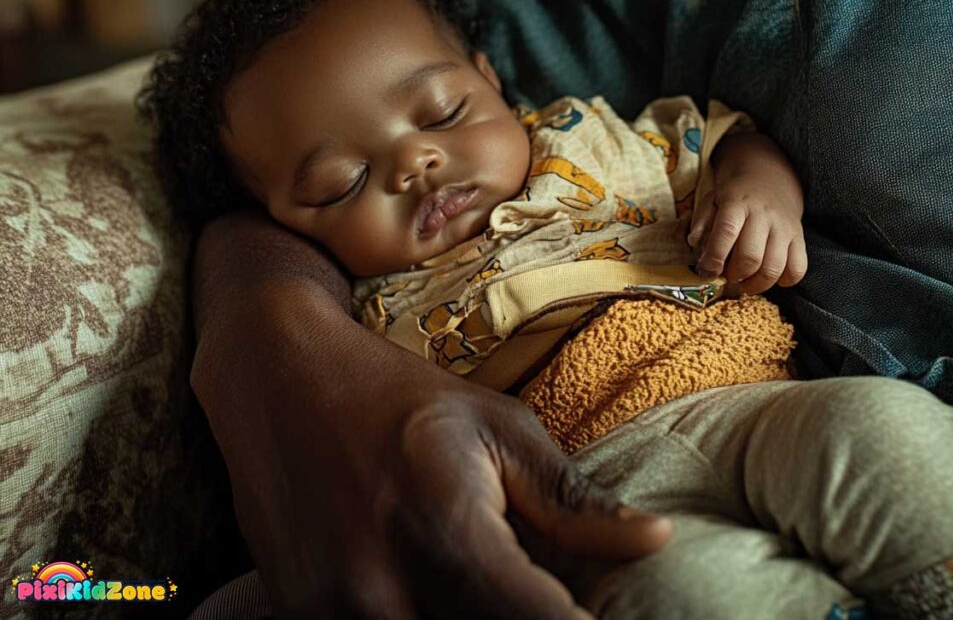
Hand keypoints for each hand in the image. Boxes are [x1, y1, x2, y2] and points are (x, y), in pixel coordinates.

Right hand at [191, 211, 672, 619]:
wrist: (276, 377)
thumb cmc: (397, 393)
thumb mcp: (494, 426)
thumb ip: (571, 498)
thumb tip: (655, 542)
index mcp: (447, 530)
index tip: (599, 615)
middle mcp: (384, 589)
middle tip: (550, 598)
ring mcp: (332, 614)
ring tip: (494, 589)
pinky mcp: (299, 618)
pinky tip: (439, 593)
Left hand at [686, 170, 806, 294]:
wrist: (770, 181)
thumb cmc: (735, 198)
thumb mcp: (712, 200)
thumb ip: (701, 221)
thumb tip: (694, 242)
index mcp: (738, 204)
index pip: (727, 231)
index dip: (714, 257)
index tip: (706, 272)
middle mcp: (764, 215)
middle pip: (751, 257)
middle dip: (734, 275)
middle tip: (726, 276)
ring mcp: (784, 228)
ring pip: (773, 268)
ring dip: (755, 285)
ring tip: (743, 282)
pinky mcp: (799, 239)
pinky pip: (797, 269)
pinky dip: (783, 282)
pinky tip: (767, 277)